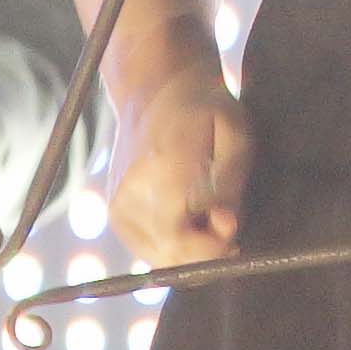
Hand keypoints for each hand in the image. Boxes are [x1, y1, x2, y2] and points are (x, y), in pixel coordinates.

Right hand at [107, 55, 257, 266]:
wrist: (155, 89)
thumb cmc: (206, 109)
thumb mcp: (234, 132)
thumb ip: (232, 182)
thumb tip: (227, 226)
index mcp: (162, 172)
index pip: (181, 242)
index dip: (213, 246)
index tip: (232, 221)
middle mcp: (132, 195)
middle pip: (173, 258)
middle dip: (206, 250)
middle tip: (224, 217)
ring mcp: (118, 207)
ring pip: (162, 259)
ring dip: (191, 247)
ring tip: (204, 210)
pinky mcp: (116, 214)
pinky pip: (151, 249)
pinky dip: (173, 241)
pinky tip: (186, 212)